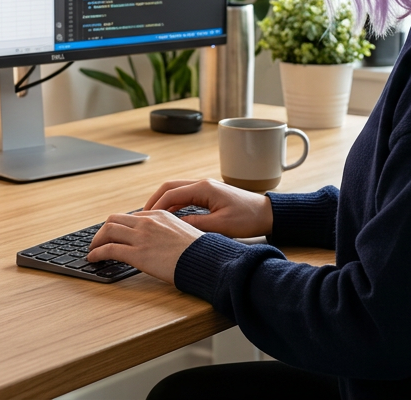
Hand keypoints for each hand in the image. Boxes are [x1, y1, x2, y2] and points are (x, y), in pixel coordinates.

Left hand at [87, 211, 202, 284]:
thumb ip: (169, 232)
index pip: (131, 217)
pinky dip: (97, 252)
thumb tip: (163, 242)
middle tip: (99, 240)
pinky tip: (93, 258)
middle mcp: (148, 221)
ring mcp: (141, 236)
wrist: (205, 261)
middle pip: (114, 219)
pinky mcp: (137, 253)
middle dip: (104, 230)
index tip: (116, 235)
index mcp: (160, 215)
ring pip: (108, 230)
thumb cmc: (200, 252)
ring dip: (96, 240)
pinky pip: (109, 249)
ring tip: (93, 250)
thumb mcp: (185, 233)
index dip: (120, 226)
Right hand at [143, 179, 273, 238]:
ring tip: (152, 216)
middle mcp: (202, 184)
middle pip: (170, 187)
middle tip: (143, 215)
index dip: (156, 206)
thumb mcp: (221, 226)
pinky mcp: (209, 193)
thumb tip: (175, 226)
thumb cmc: (248, 218)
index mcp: (204, 188)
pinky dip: (174, 203)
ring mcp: (206, 187)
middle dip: (154, 200)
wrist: (267, 213)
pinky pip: (185, 195)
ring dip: (163, 201)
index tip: (146, 218)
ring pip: (177, 190)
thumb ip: (196, 225)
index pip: (171, 193)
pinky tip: (170, 215)